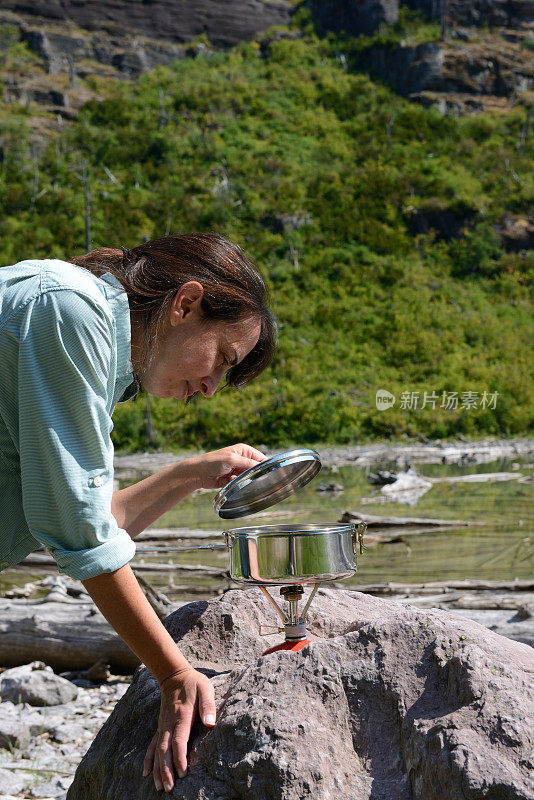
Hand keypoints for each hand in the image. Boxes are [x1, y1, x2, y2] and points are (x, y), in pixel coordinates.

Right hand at [143, 667, 215, 791]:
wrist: (174, 675)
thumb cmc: (193, 682)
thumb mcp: (205, 688)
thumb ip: (208, 705)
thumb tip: (211, 722)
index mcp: (182, 716)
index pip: (179, 741)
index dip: (180, 758)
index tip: (183, 773)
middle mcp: (169, 723)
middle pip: (165, 751)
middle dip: (166, 771)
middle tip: (169, 789)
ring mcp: (162, 726)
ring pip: (157, 751)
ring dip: (157, 770)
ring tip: (159, 788)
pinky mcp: (160, 726)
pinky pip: (152, 745)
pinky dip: (148, 759)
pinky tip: (146, 772)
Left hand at [188, 442, 265, 489]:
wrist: (197, 473)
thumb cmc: (212, 461)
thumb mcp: (232, 460)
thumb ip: (248, 464)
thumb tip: (262, 468)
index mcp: (244, 451)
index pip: (261, 458)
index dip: (265, 466)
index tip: (268, 474)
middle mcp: (242, 459)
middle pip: (256, 470)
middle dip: (252, 475)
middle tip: (246, 476)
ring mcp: (238, 470)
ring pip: (248, 478)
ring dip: (242, 479)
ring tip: (232, 477)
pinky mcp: (233, 479)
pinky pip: (241, 483)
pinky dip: (236, 483)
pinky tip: (228, 480)